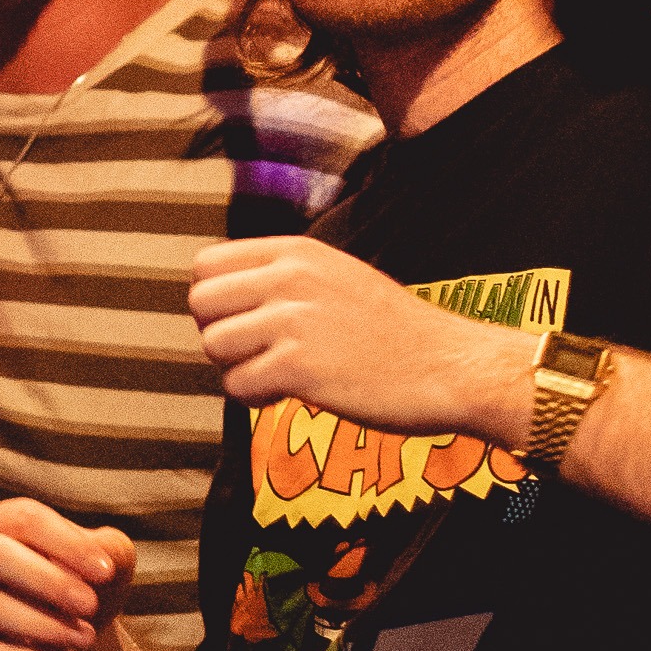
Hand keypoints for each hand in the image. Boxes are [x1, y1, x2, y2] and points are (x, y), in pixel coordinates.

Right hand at [0, 499, 137, 650]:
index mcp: (9, 522)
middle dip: (46, 582)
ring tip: (86, 637)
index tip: (105, 572)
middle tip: (89, 605)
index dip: (65, 543)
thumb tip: (101, 559)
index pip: (25, 519)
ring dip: (42, 624)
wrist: (80, 636)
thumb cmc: (91, 585)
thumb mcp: (112, 561)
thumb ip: (110, 550)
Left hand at [186, 235, 532, 444]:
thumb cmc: (396, 332)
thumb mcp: (337, 277)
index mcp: (297, 251)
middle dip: (219, 334)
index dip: (217, 301)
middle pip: (200, 303)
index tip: (246, 323)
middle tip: (257, 354)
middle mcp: (290, 277)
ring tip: (277, 375)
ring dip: (237, 369)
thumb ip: (285, 278)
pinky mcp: (299, 367)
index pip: (207, 265)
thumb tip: (226, 296)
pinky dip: (256, 398)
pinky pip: (238, 385)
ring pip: (213, 345)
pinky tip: (290, 394)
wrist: (450, 367)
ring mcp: (294, 320)